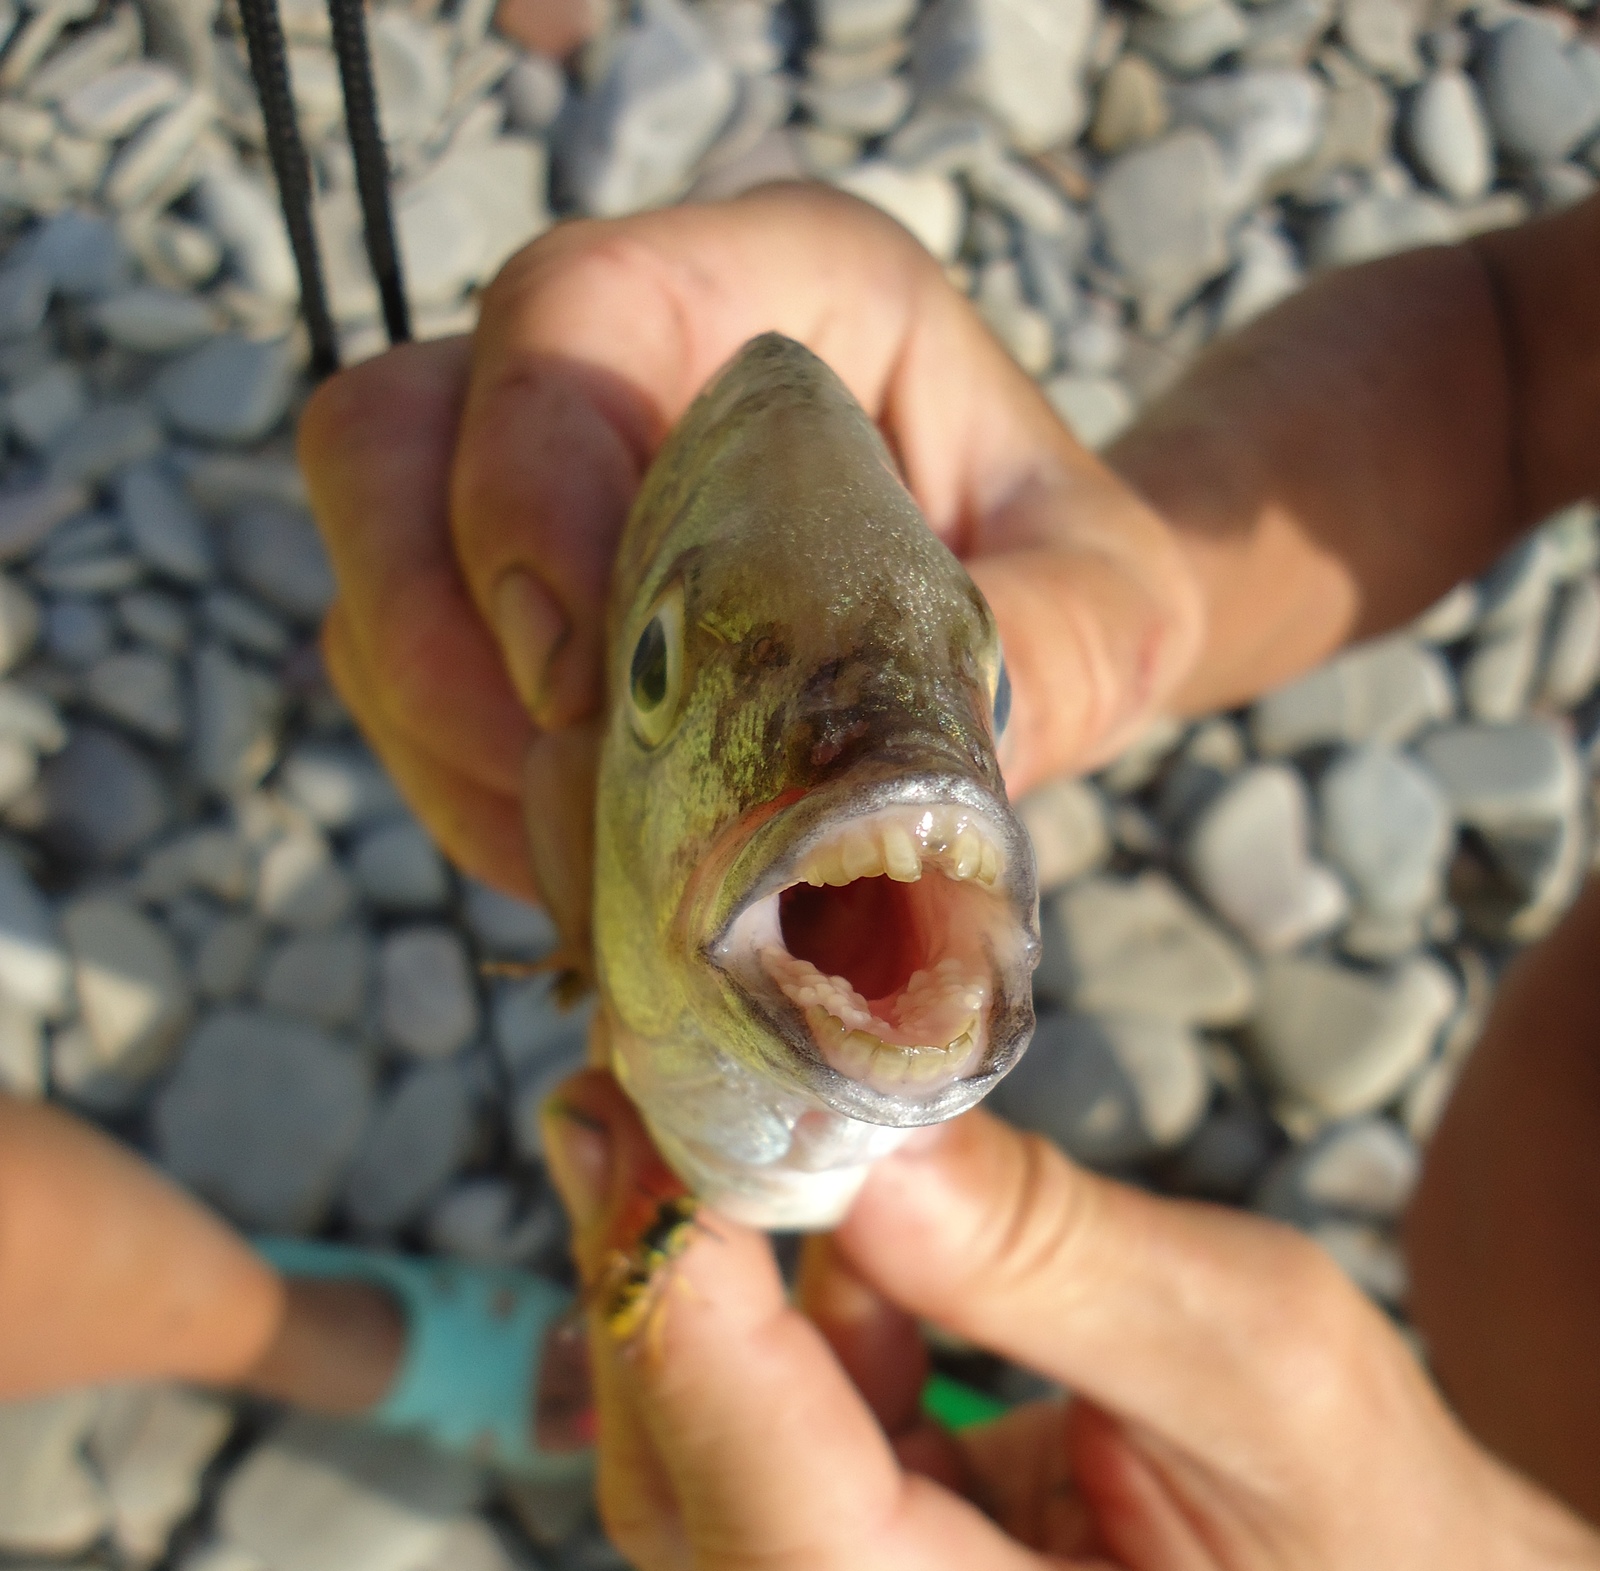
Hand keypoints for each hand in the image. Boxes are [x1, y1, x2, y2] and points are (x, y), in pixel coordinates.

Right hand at [297, 185, 1201, 938]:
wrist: (1033, 630)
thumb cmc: (1069, 587)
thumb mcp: (1109, 619)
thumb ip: (1039, 671)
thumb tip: (899, 809)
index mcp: (781, 289)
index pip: (571, 315)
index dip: (526, 486)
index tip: (580, 687)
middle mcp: (626, 357)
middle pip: (391, 443)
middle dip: (445, 654)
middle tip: (570, 814)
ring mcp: (536, 477)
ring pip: (374, 586)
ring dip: (453, 755)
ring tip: (588, 869)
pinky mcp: (497, 598)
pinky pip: (403, 691)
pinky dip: (469, 800)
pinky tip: (578, 868)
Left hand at [540, 1069, 1519, 1570]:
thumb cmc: (1356, 1504)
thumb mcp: (1265, 1342)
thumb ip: (1046, 1256)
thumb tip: (840, 1144)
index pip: (811, 1565)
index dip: (707, 1352)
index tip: (651, 1150)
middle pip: (718, 1543)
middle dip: (661, 1302)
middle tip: (629, 1093)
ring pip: (695, 1517)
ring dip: (676, 1312)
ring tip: (676, 1130)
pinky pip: (729, 1501)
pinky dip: (735, 1352)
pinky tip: (780, 1240)